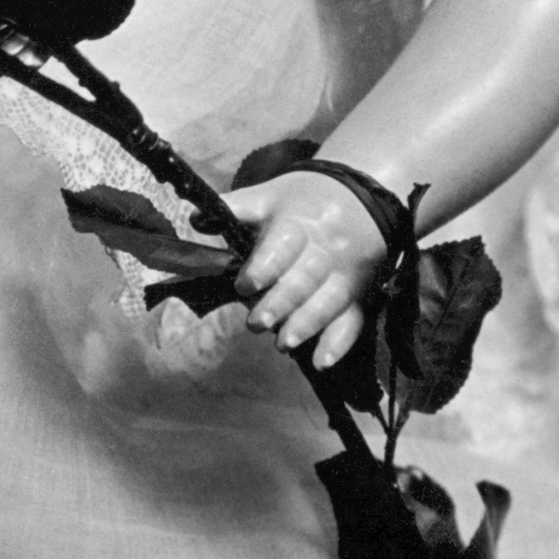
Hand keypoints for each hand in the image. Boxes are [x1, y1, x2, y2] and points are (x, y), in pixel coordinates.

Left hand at [232, 162, 393, 364]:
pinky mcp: (359, 295)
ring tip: (283, 343)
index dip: (264, 267)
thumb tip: (196, 219)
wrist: (363, 196)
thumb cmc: (303, 200)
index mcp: (299, 224)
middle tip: (257, 323)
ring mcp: (345, 274)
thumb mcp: (270, 195)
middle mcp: (325, 251)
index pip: (282, 247)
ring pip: (329, 302)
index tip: (244, 286)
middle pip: (304, 280)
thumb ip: (236, 208)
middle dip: (281, 304)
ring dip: (307, 325)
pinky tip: (322, 363)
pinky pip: (353, 320)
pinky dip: (339, 343)